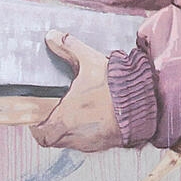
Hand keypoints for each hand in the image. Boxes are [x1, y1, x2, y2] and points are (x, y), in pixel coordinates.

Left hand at [30, 32, 121, 151]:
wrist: (143, 103)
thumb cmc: (115, 87)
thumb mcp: (89, 61)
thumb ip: (69, 48)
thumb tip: (52, 36)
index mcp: (64, 118)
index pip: (40, 134)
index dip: (37, 127)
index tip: (38, 118)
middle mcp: (74, 135)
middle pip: (53, 140)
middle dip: (51, 130)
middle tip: (54, 116)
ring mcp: (90, 142)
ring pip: (70, 142)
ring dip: (69, 132)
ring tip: (75, 116)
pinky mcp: (104, 144)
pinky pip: (88, 143)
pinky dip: (86, 134)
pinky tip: (93, 120)